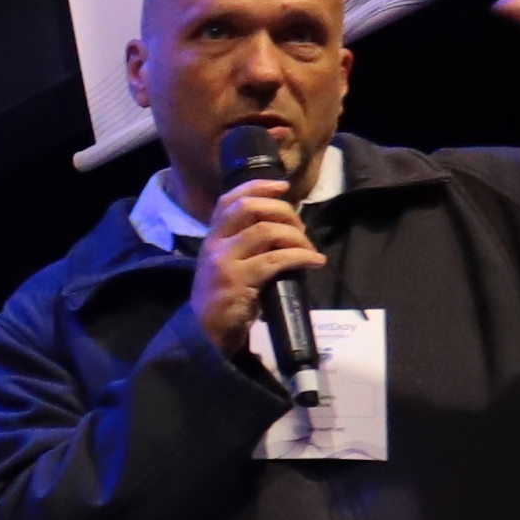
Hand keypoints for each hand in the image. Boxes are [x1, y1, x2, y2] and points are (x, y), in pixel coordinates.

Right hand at [189, 173, 323, 357]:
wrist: (206, 333)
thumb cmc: (223, 297)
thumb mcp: (227, 264)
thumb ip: (245, 244)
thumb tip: (285, 226)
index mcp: (213, 236)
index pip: (230, 200)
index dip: (258, 186)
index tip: (284, 186)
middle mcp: (215, 243)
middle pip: (250, 208)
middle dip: (283, 211)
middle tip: (302, 226)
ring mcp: (224, 261)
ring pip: (266, 231)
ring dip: (296, 236)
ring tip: (310, 249)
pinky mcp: (237, 281)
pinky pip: (276, 260)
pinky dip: (301, 256)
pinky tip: (314, 262)